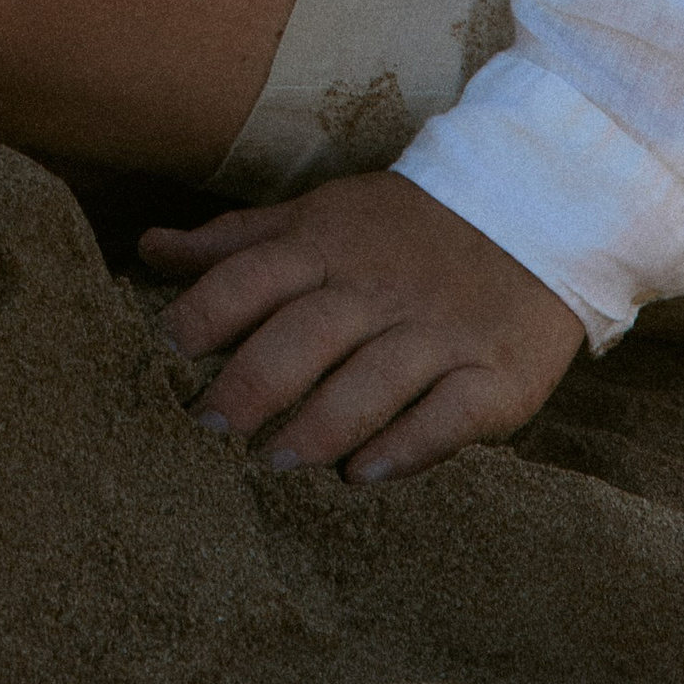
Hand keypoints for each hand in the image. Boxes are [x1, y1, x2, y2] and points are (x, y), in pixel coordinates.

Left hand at [142, 172, 583, 481]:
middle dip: (253, 382)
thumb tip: (148, 249)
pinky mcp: (496, 374)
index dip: (204, 313)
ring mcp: (441, 331)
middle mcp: (379, 287)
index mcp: (327, 245)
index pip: (253, 277)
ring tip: (276, 463)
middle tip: (209, 429)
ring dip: (322, 424)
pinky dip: (409, 446)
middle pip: (305, 334)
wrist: (536, 208)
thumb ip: (236, 242)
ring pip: (374, 379)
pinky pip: (451, 414)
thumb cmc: (403, 228)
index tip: (163, 354)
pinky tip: (367, 475)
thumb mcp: (319, 216)